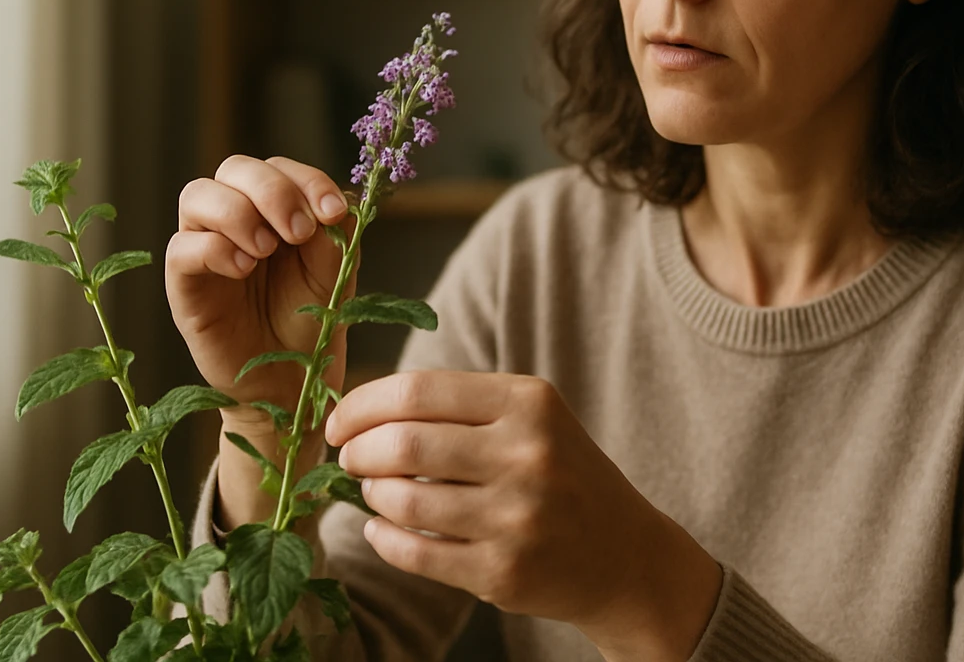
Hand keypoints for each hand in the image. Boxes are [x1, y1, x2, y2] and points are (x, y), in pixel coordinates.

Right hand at [165, 154, 354, 432]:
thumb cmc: (311, 319)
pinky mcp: (184, 281)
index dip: (306, 180)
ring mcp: (205, 245)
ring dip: (238, 213)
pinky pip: (181, 246)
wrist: (292, 379)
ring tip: (267, 250)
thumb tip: (332, 203)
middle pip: (234, 168)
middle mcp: (236, 217)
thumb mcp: (335, 272)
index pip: (280, 168)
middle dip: (271, 191)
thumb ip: (334, 234)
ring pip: (198, 194)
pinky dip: (214, 248)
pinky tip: (243, 270)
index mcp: (275, 208)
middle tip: (299, 231)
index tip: (331, 212)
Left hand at [325, 371, 722, 660]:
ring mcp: (518, 517)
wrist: (623, 553)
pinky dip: (385, 538)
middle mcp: (528, 455)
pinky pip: (415, 552)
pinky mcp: (504, 572)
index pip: (418, 391)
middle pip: (403, 443)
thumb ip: (458, 406)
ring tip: (376, 491)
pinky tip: (383, 527)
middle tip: (350, 458)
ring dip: (372, 494)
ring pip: (404, 499)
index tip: (339, 421)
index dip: (362, 405)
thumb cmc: (560, 473)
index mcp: (529, 403)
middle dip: (358, 451)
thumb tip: (360, 411)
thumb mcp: (531, 419)